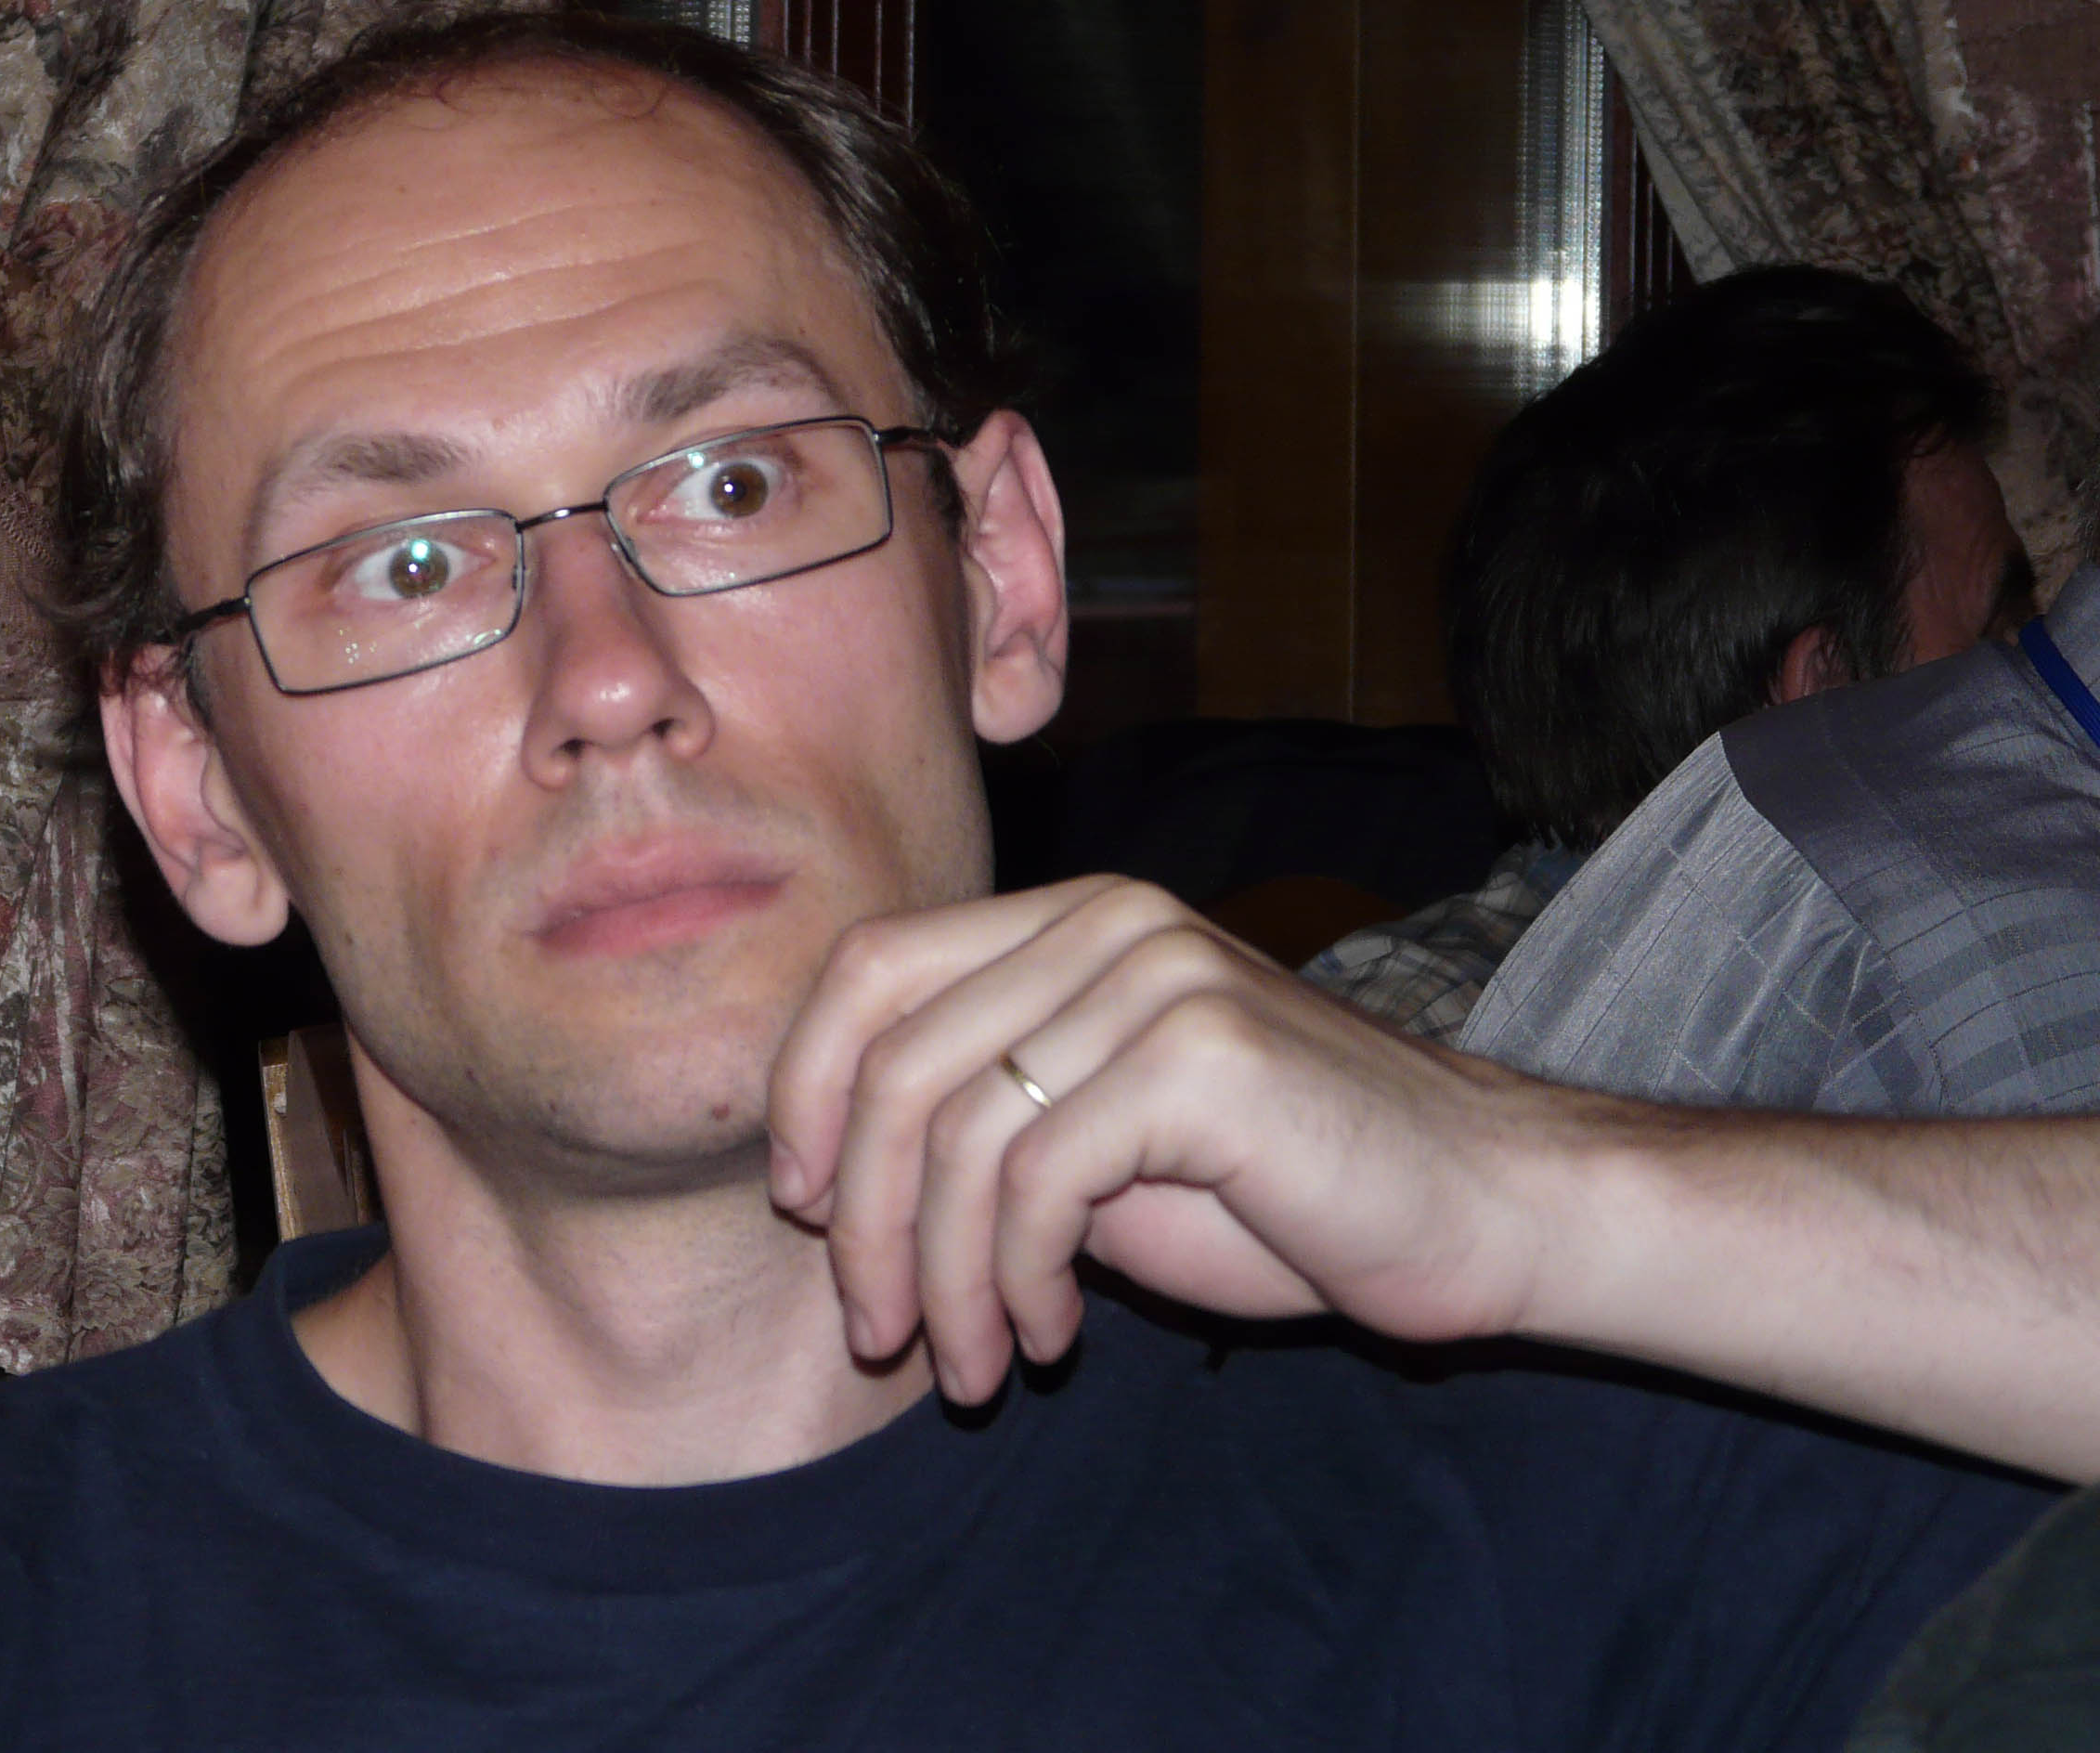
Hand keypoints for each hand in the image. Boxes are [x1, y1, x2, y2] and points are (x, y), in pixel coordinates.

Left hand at [766, 876, 1561, 1403]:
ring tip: (967, 1368)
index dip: (807, 1088)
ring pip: (958, 1133)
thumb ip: (985, 1131)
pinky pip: (1039, 1180)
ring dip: (941, 1280)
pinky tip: (1051, 1337)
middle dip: (859, 1218)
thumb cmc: (1288, 1196)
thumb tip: (829, 1182)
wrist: (1482, 1214)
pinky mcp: (1198, 1053)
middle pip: (894, 1056)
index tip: (804, 1208)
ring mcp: (1154, 975)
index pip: (871, 967)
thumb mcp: (1101, 1152)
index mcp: (1071, 919)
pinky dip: (1018, 1280)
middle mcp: (1106, 920)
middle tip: (874, 1331)